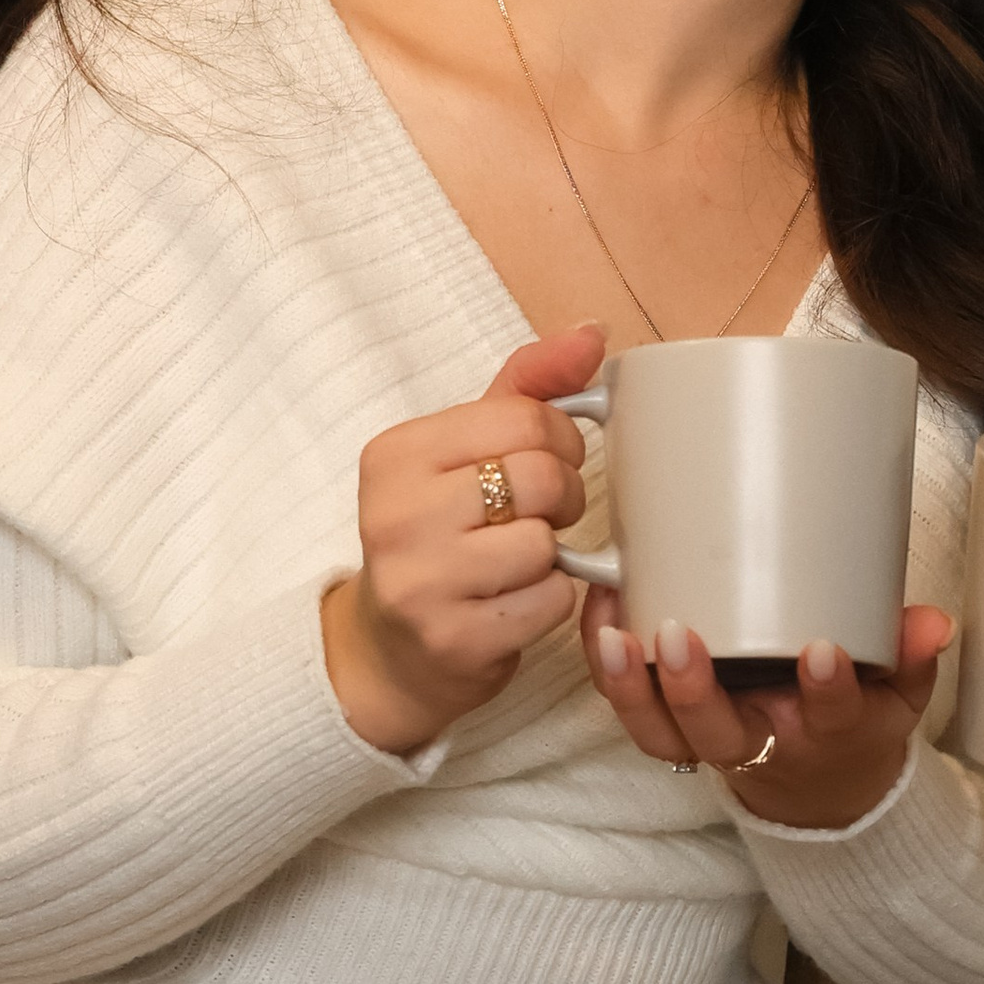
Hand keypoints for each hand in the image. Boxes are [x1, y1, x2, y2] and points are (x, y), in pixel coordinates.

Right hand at [320, 323, 596, 756]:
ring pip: (545, 543)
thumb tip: (592, 333)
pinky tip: (515, 603)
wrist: (391, 651)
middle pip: (540, 477)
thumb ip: (526, 388)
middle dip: (561, 497)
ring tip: (521, 561)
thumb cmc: (441, 536)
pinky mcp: (451, 638)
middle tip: (542, 515)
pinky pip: (550, 601)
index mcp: (397, 453)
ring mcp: (419, 580)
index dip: (560, 441)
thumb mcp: (465, 451)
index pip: (525, 418)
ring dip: (553, 555)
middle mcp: (396, 513)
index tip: (547, 462)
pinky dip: (551, 602)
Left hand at [581, 595, 954, 830]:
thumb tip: (935, 622)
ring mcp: (709, 740)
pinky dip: (609, 670)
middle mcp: (760, 745)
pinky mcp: (673, 726)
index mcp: (824, 736)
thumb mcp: (898, 697)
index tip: (822, 651)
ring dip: (630, 688)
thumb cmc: (852, 724)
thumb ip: (913, 657)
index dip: (826, 689)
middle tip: (679, 635)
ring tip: (614, 634)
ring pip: (660, 734)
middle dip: (693, 690)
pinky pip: (631, 711)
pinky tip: (600, 614)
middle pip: (718, 734)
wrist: (816, 790)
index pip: (829, 718)